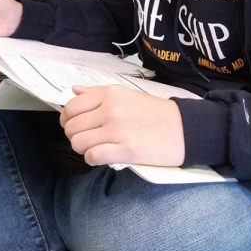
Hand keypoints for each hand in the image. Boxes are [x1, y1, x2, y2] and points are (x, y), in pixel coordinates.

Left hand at [60, 85, 184, 166]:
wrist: (183, 128)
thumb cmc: (154, 112)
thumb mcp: (126, 94)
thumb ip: (98, 93)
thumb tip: (74, 91)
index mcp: (109, 93)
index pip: (71, 107)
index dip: (67, 119)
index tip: (74, 125)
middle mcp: (110, 109)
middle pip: (72, 127)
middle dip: (75, 136)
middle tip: (88, 139)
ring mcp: (117, 130)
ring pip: (78, 143)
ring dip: (84, 148)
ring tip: (97, 147)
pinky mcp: (125, 150)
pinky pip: (92, 156)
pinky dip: (93, 159)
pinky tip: (103, 156)